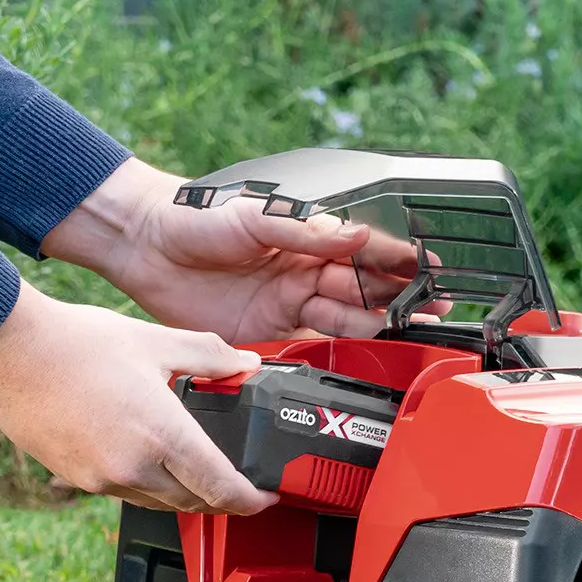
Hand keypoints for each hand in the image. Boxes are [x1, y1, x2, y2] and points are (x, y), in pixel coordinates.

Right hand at [0, 282, 272, 514]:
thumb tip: (247, 365)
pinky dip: (149, 484)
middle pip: (193, 502)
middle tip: (240, 481)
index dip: (251, 500)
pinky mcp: (76, 479)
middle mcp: (132, 468)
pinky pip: (126, 492)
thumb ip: (210, 357)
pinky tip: (151, 457)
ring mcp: (101, 478)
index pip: (221, 488)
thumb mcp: (156, 341)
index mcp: (161, 435)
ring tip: (199, 468)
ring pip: (159, 502)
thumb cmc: (76, 343)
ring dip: (184, 493)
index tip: (266, 497)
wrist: (6, 350)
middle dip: (222, 497)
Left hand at [42, 157, 421, 341]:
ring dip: (378, 329)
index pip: (365, 252)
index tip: (432, 271)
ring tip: (412, 336)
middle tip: (436, 311)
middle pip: (363, 292)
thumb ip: (306, 231)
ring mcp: (288, 308)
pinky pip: (311, 351)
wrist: (144, 249)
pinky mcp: (267, 338)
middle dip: (401, 300)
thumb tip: (356, 234)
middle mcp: (304, 275)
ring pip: (345, 323)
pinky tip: (362, 362)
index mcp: (307, 241)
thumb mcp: (253, 219)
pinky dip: (336, 358)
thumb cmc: (194, 220)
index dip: (400, 262)